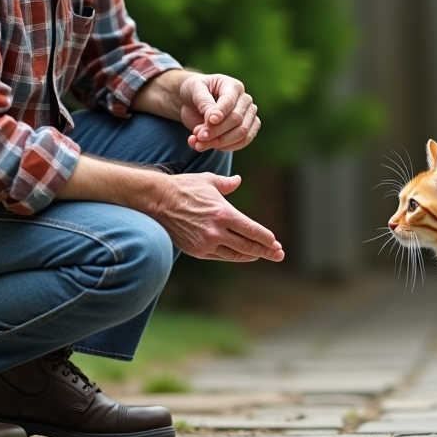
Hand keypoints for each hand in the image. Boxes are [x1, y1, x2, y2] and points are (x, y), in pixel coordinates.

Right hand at [154, 172, 283, 261]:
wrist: (157, 200)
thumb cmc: (185, 187)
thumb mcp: (208, 181)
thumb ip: (227, 184)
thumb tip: (238, 181)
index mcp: (223, 213)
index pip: (252, 230)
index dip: (266, 238)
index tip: (276, 243)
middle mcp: (216, 232)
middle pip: (247, 246)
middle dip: (266, 251)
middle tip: (279, 255)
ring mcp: (206, 243)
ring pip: (235, 254)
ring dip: (251, 255)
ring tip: (263, 255)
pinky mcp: (196, 251)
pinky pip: (220, 256)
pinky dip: (233, 256)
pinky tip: (241, 255)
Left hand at [178, 73, 260, 152]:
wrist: (192, 102)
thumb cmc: (195, 92)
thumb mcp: (194, 90)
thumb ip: (204, 102)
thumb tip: (215, 119)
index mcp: (234, 86)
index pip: (230, 101)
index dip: (220, 113)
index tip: (208, 121)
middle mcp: (245, 101)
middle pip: (237, 120)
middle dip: (216, 131)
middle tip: (198, 136)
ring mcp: (248, 116)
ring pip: (242, 134)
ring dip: (219, 142)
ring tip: (199, 144)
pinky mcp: (247, 130)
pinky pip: (242, 142)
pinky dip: (224, 148)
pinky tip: (206, 146)